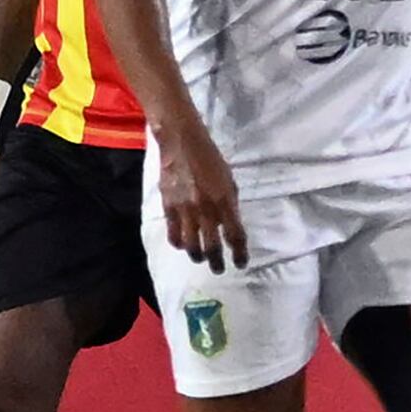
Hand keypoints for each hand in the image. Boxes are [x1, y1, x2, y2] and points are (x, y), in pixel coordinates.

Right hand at [156, 119, 244, 272]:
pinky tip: (183, 245)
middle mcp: (206, 209)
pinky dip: (179, 243)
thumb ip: (229, 204)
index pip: (235, 235)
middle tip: (219, 269)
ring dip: (198, 256)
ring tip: (201, 258)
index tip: (241, 262)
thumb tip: (228, 226)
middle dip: (217, 262)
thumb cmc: (210, 159)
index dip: (239, 253)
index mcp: (225, 201)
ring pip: (191, 245)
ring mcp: (186, 209)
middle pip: (213, 246)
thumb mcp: (229, 180)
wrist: (182, 143)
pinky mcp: (169, 207)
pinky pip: (173, 234)